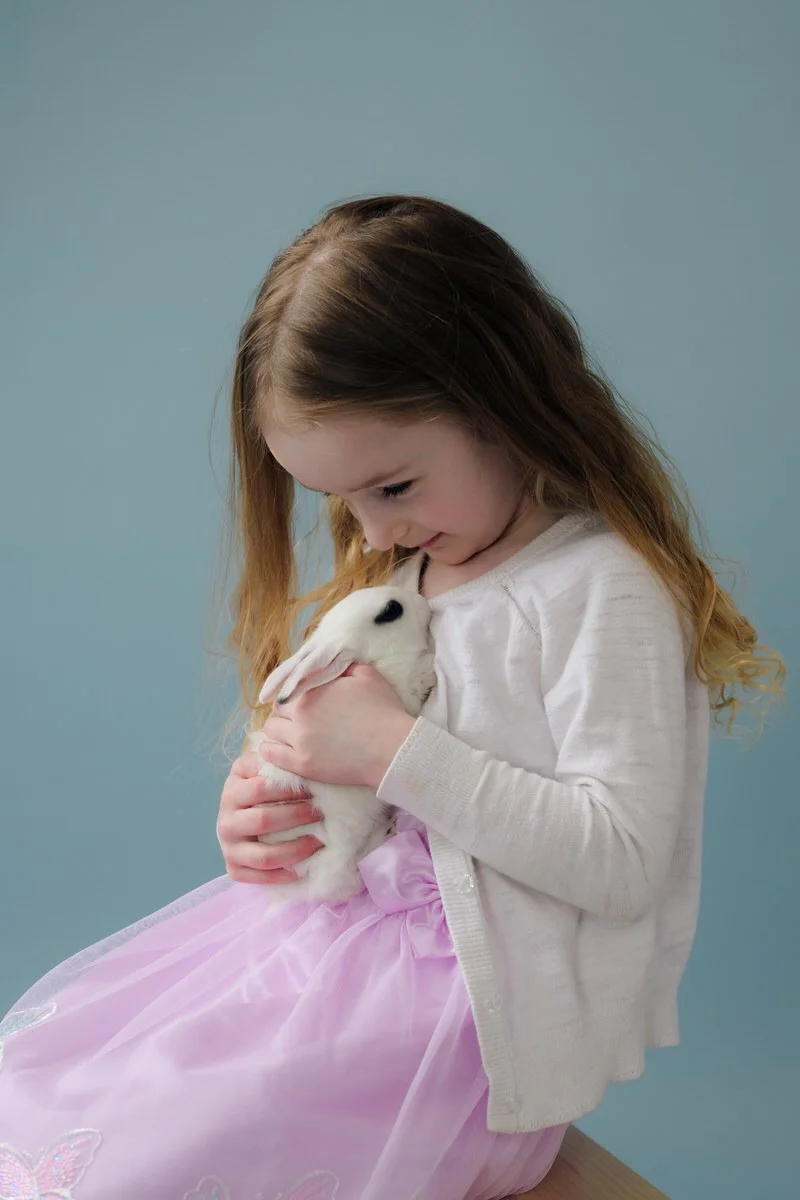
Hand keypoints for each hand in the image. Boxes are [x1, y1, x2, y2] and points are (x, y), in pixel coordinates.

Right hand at [217, 753, 323, 883]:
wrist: (237, 816)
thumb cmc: (259, 789)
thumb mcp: (260, 769)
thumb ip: (272, 762)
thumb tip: (297, 755)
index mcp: (232, 790)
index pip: (260, 789)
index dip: (289, 789)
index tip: (313, 788)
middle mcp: (226, 819)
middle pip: (263, 820)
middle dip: (296, 817)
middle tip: (319, 813)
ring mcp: (228, 846)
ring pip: (264, 855)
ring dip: (294, 849)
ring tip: (317, 841)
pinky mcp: (233, 868)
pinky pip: (257, 877)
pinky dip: (281, 875)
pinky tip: (301, 869)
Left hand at [259, 664, 415, 789]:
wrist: (392, 748)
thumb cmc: (383, 710)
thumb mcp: (366, 675)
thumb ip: (341, 668)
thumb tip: (329, 666)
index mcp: (312, 691)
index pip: (287, 691)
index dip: (293, 697)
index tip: (301, 704)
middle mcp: (301, 713)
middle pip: (277, 712)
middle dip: (285, 715)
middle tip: (297, 721)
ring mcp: (300, 740)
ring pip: (271, 732)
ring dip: (278, 732)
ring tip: (290, 736)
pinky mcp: (303, 764)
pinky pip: (272, 756)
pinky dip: (270, 752)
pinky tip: (277, 751)